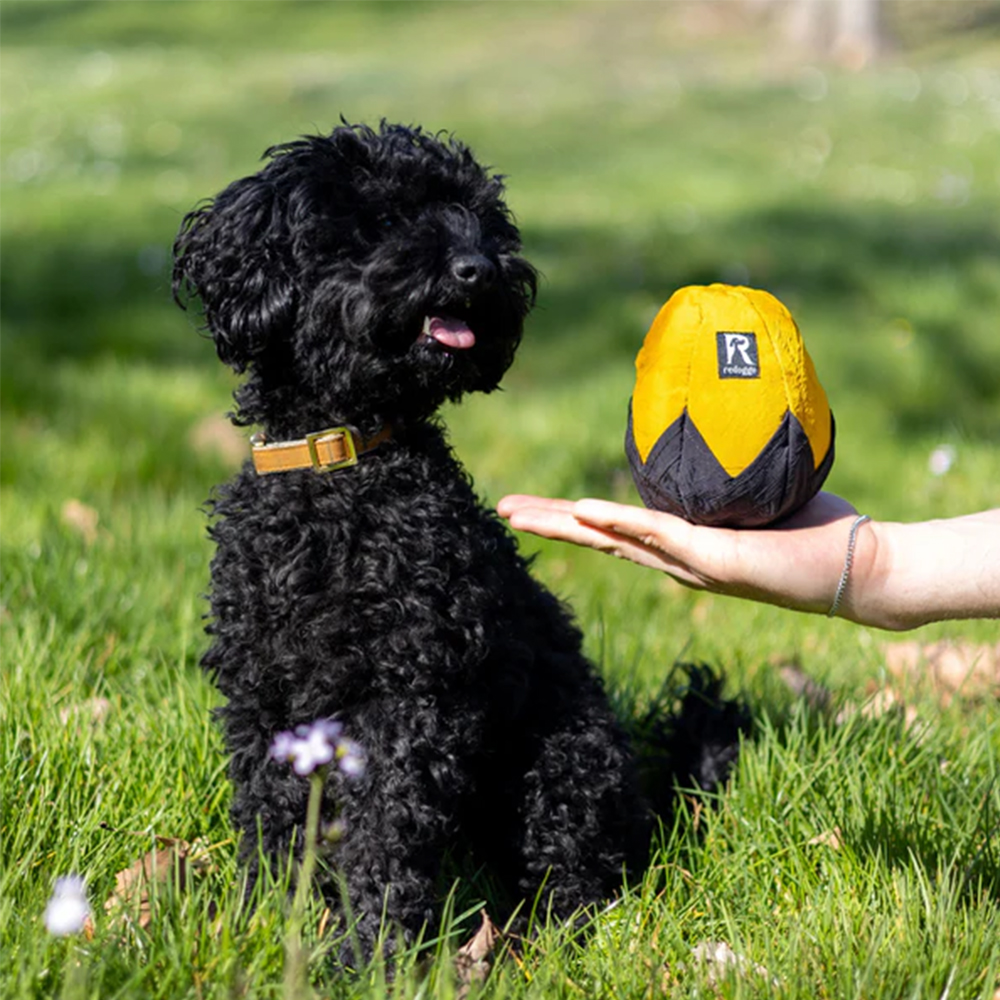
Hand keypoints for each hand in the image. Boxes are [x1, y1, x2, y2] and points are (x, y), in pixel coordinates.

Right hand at [497, 491, 862, 616]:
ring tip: (520, 513)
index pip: (614, 530)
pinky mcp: (715, 561)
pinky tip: (584, 512)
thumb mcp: (756, 495)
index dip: (571, 517)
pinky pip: (658, 537)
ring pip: (613, 541)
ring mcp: (690, 564)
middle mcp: (676, 561)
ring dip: (565, 524)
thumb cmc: (813, 531)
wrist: (857, 570)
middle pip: (598, 540)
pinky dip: (618, 523)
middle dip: (548, 524)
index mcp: (680, 547)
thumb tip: (712, 434)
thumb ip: (724, 478)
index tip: (533, 505)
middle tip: (501, 508)